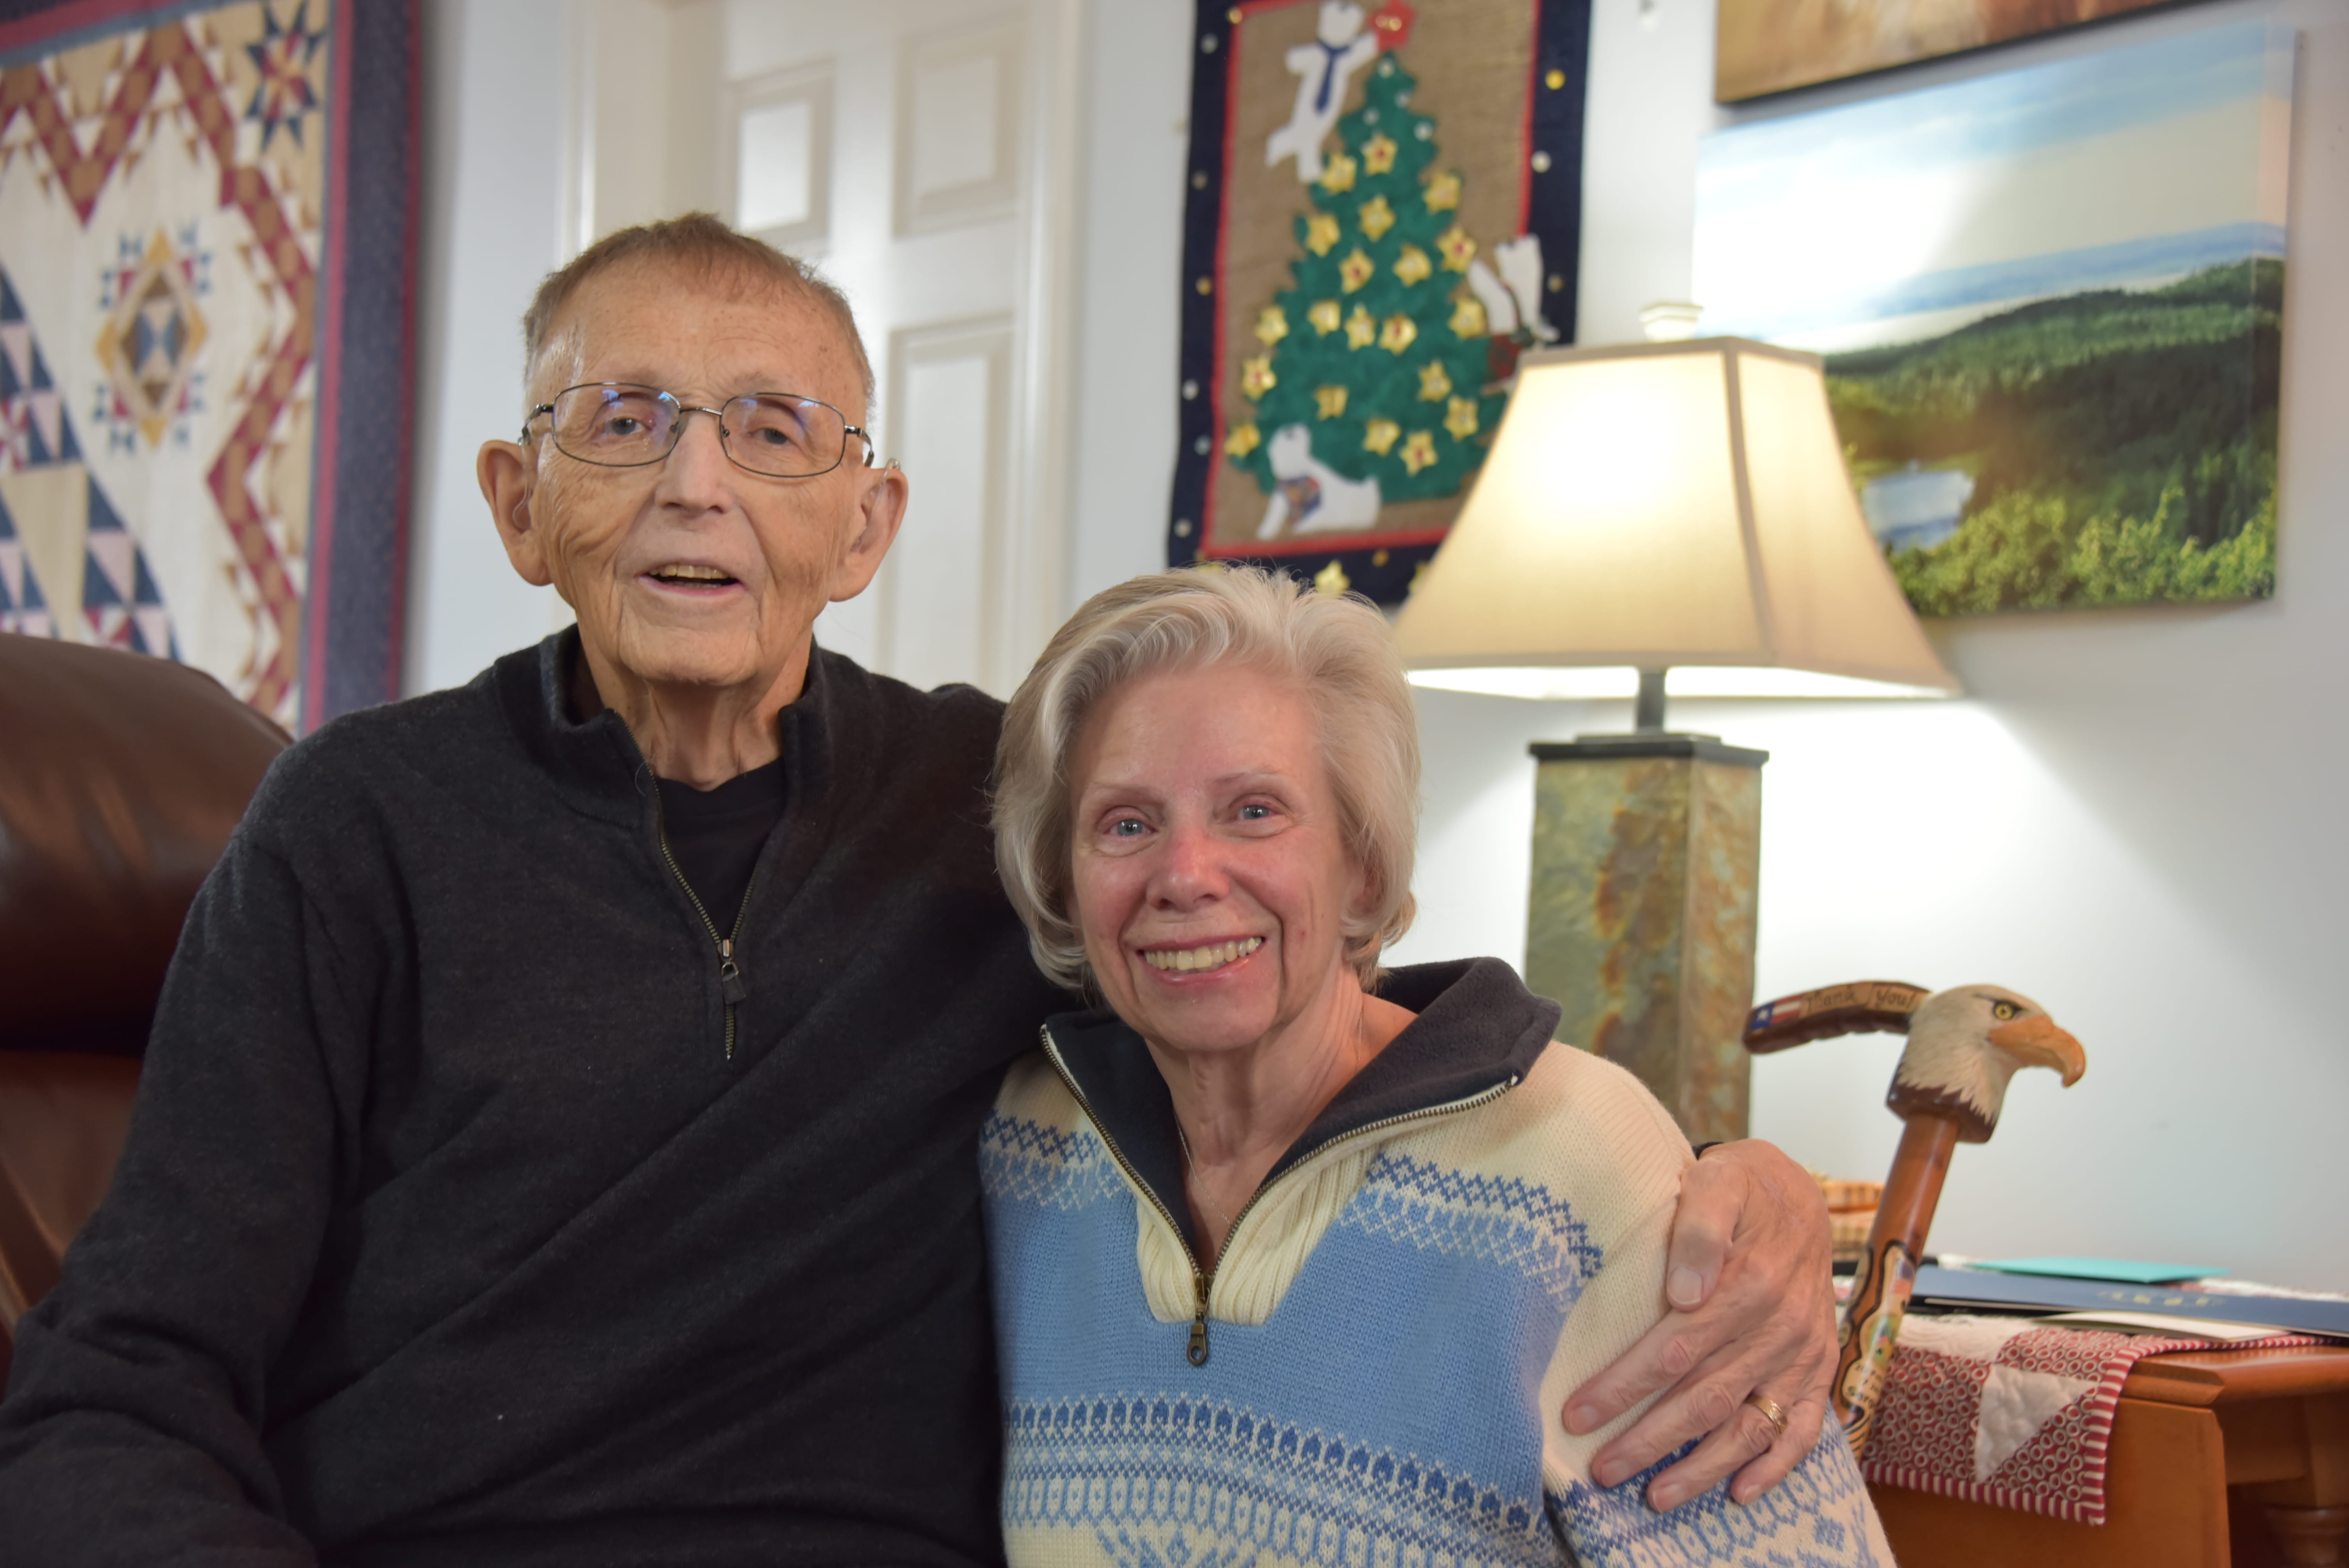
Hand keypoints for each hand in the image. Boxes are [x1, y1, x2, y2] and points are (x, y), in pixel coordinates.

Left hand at [1561, 1138, 1835, 1509]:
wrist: (1799, 1193)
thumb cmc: (1743, 1187)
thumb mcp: (1718, 1181)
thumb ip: (1699, 1229)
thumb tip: (1684, 1290)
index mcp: (1749, 1283)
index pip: (1674, 1349)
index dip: (1625, 1386)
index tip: (1579, 1413)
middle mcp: (1780, 1326)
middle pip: (1704, 1397)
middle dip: (1649, 1439)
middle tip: (1601, 1469)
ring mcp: (1801, 1353)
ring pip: (1750, 1424)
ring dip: (1702, 1467)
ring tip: (1657, 1496)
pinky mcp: (1818, 1366)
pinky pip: (1802, 1427)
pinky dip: (1774, 1466)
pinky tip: (1738, 1492)